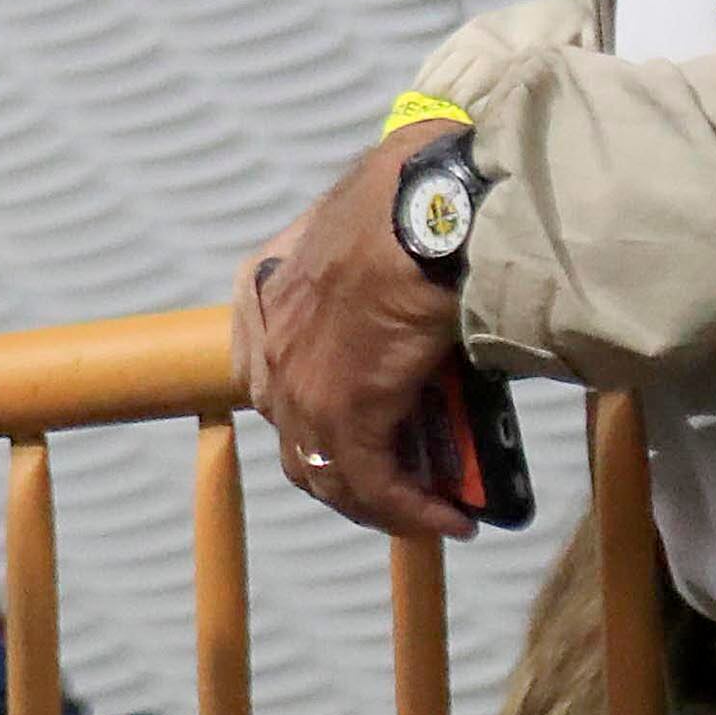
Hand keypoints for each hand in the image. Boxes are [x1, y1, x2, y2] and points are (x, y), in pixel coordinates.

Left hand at [246, 124, 472, 540]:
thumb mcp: (368, 223)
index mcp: (265, 286)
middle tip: (399, 481)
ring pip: (330, 473)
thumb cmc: (413, 194)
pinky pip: (374, 485)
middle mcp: (270, 341)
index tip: (352, 433)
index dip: (308, 417)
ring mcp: (301, 383)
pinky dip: (412, 512)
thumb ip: (369, 261)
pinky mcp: (345, 414)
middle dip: (347, 470)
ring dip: (382, 502)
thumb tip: (418, 274)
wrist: (428, 208)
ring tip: (430, 512)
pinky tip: (450, 520)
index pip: (268, 376)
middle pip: (297, 435)